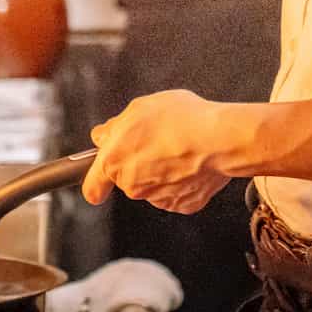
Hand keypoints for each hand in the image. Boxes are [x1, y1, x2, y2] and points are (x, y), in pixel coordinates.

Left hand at [84, 90, 237, 214]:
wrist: (218, 139)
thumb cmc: (182, 120)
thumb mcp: (140, 107)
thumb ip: (115, 126)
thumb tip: (104, 135)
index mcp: (114, 161)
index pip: (93, 186)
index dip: (96, 184)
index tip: (99, 185)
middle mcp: (132, 185)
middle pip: (128, 179)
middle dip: (139, 163)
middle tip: (158, 141)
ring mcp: (158, 197)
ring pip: (153, 186)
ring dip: (162, 171)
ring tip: (179, 148)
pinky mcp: (182, 204)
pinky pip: (176, 193)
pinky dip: (182, 181)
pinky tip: (192, 162)